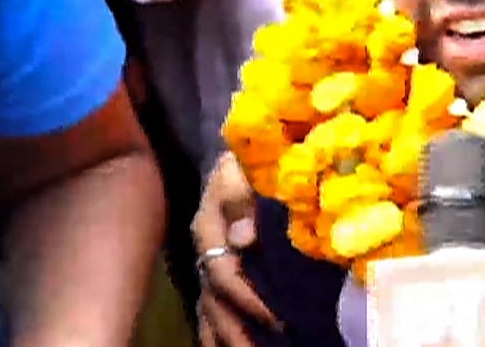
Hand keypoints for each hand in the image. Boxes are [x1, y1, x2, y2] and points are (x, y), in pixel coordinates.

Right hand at [190, 152, 275, 345]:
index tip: (279, 319)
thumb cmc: (252, 161)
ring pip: (210, 311)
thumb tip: (242, 239)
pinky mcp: (215, 273)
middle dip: (238, 332)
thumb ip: (242, 196)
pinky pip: (210, 311)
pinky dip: (218, 334)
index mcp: (208, 226)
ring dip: (228, 338)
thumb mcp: (245, 167)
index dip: (249, 298)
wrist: (244, 156)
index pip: (223, 272)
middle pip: (214, 301)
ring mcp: (207, 264)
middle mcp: (204, 250)